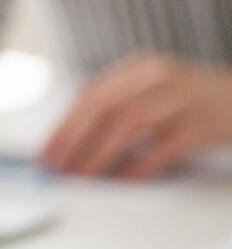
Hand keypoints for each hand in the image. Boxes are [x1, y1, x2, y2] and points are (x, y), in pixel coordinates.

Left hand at [41, 53, 231, 178]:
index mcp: (140, 68)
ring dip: (99, 153)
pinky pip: (163, 148)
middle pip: (105, 106)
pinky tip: (123, 181)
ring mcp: (182, 98)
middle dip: (75, 139)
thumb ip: (120, 107)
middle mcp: (158, 77)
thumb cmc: (195, 101)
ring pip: (129, 124)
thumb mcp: (155, 91)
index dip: (65, 124)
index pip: (91, 93)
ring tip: (82, 176)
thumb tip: (75, 142)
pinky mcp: (202, 124)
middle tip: (59, 167)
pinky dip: (139, 165)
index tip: (47, 150)